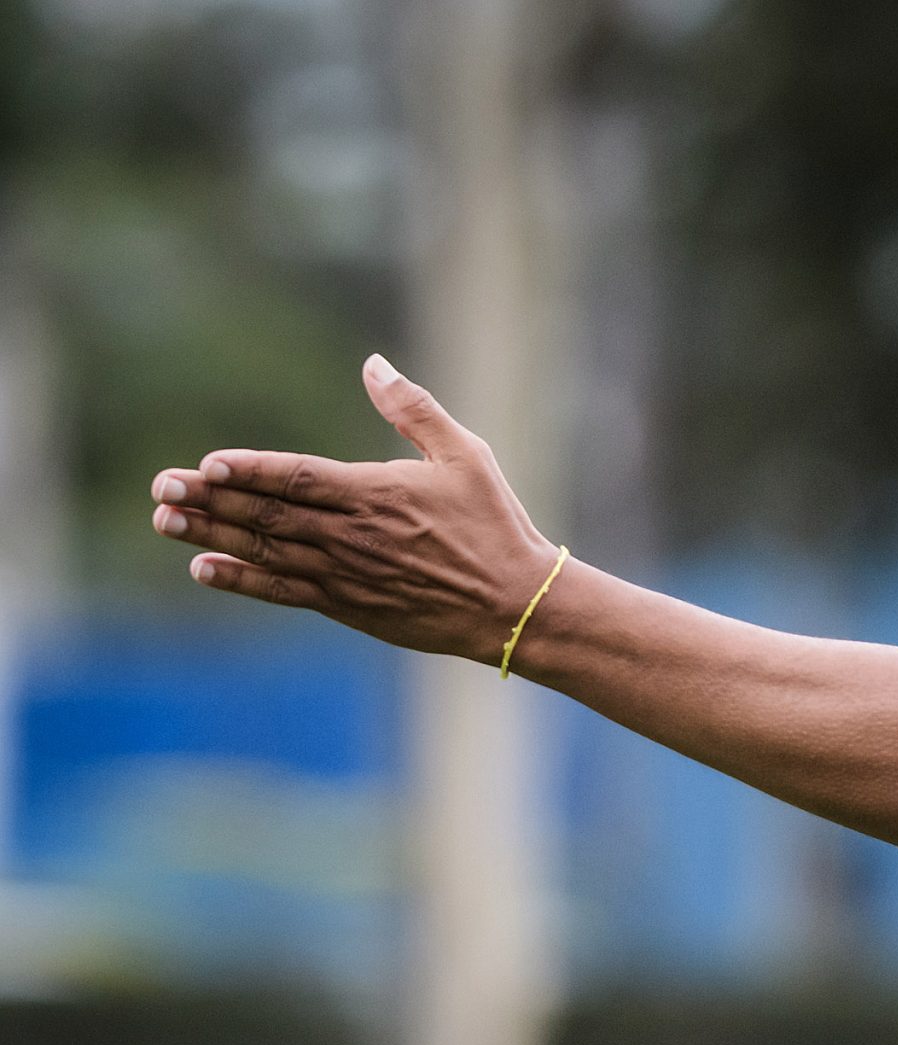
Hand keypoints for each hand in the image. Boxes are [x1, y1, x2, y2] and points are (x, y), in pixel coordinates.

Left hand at [147, 355, 563, 663]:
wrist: (514, 606)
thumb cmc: (495, 526)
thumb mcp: (466, 455)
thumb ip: (413, 410)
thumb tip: (373, 364)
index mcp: (375, 494)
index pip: (297, 478)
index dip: (249, 471)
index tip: (207, 464)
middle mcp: (351, 535)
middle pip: (267, 514)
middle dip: (210, 499)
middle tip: (162, 488)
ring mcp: (346, 574)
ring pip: (265, 550)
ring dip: (212, 535)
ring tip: (166, 521)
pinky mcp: (348, 606)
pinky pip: (283, 591)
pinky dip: (242, 581)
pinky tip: (204, 570)